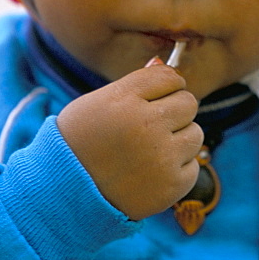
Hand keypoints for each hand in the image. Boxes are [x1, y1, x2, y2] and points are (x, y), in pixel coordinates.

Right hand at [57, 62, 202, 219]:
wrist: (64, 194)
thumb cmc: (79, 143)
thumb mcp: (96, 104)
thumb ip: (134, 84)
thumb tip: (164, 64)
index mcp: (124, 100)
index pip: (171, 77)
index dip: (166, 86)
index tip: (156, 98)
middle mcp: (146, 125)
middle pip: (188, 103)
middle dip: (174, 112)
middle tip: (152, 127)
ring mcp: (161, 157)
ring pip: (195, 133)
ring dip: (178, 140)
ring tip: (150, 151)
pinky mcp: (172, 185)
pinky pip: (192, 165)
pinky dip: (176, 169)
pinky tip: (151, 173)